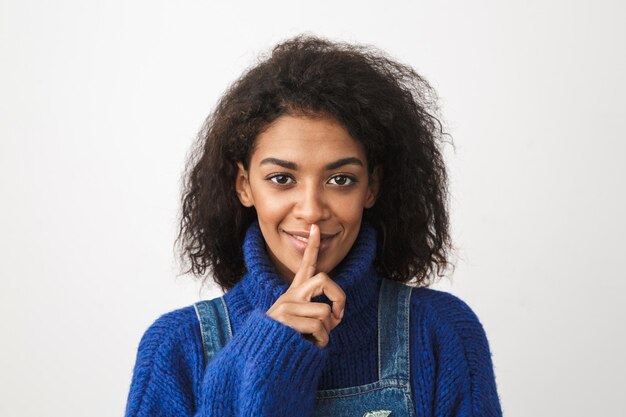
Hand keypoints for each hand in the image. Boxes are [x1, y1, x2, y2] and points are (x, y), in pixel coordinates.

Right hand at [265, 224, 345, 347]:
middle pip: (324, 279)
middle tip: (338, 316)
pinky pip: (319, 327)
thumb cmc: (287, 341)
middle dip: (339, 297)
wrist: (262, 357)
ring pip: (325, 311)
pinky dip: (322, 341)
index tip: (316, 227)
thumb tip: (336, 314)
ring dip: (327, 331)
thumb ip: (320, 314)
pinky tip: (310, 346)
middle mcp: (290, 295)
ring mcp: (286, 306)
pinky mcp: (285, 319)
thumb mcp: (304, 323)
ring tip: (315, 339)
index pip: (305, 266)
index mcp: (294, 293)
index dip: (312, 246)